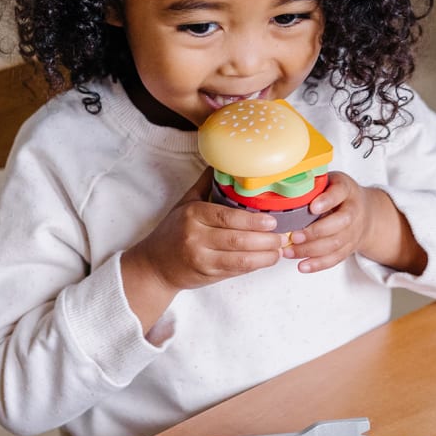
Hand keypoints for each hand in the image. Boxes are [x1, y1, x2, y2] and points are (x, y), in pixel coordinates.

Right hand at [121, 172, 285, 325]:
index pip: (226, 217)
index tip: (271, 220)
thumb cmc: (172, 232)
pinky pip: (235, 270)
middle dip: (264, 239)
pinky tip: (265, 260)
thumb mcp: (184, 204)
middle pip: (236, 238)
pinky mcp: (206, 274)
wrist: (154, 265)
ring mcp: (201, 258)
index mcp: (192, 215)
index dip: (252, 220)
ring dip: (263, 256)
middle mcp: (195, 236)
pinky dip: (254, 266)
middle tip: (281, 236)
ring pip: (239, 258)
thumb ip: (205, 185)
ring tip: (278, 250)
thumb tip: (224, 161)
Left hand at [278, 172, 370, 272]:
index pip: (339, 193)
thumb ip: (313, 184)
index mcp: (347, 190)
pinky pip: (335, 258)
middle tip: (293, 236)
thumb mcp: (330, 181)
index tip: (313, 207)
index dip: (327, 200)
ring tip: (290, 251)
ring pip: (336, 243)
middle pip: (341, 223)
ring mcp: (353, 231)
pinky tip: (302, 265)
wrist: (366, 211)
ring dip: (311, 250)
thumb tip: (281, 184)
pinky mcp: (349, 247)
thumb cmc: (340, 195)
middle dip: (316, 232)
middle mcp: (354, 210)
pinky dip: (318, 264)